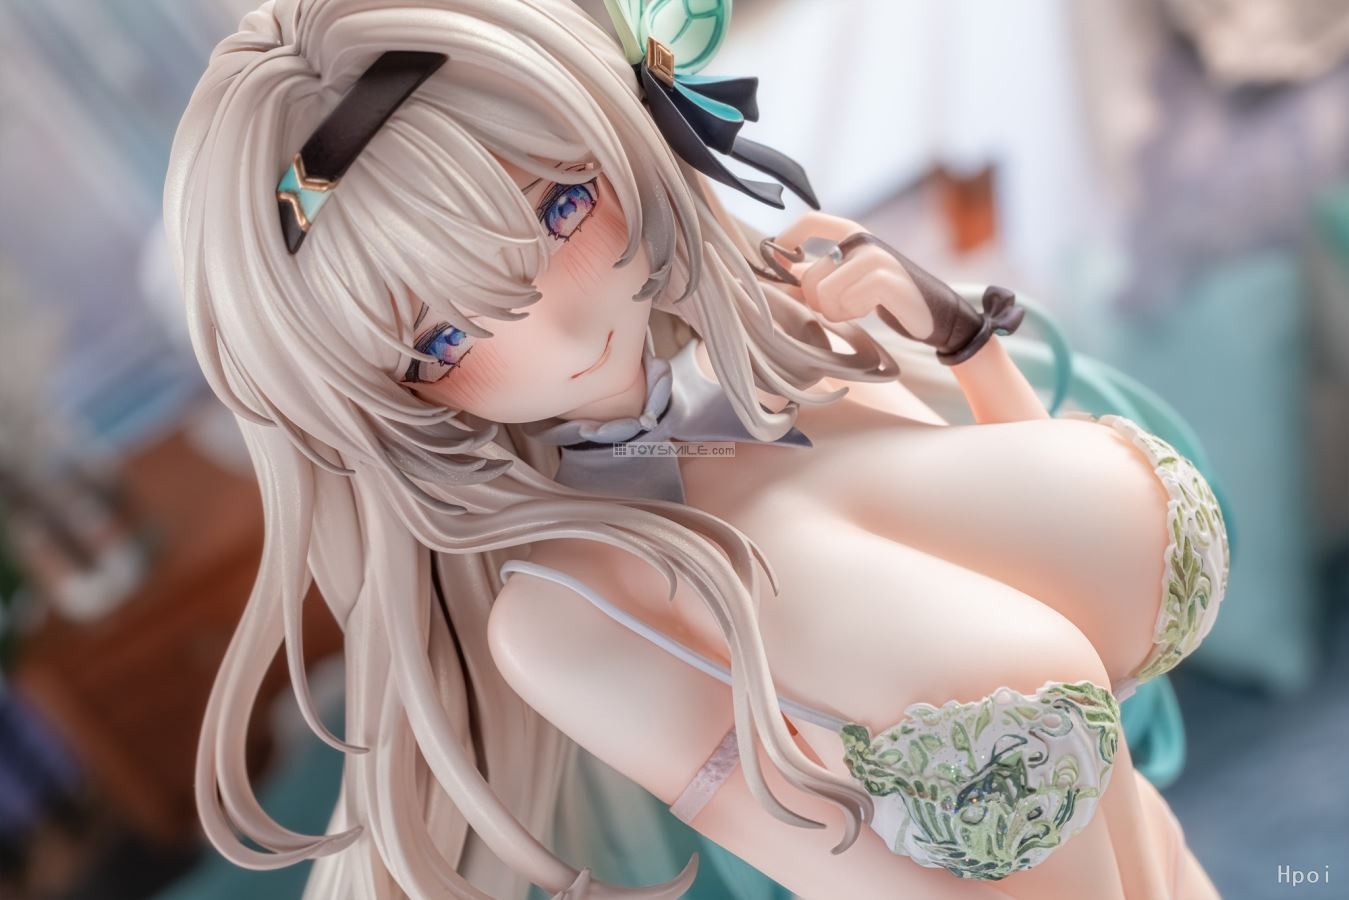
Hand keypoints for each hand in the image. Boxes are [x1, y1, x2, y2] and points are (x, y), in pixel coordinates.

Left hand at [772, 212, 935, 340]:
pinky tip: (871, 310)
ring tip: (856, 308)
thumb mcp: (850, 281)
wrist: (935, 313)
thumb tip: (783, 277)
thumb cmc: (887, 296)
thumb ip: (819, 276)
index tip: (778, 258)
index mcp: (853, 234)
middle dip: (816, 301)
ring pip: (825, 292)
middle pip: (810, 275)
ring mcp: (877, 257)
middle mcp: (863, 240)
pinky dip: (853, 313)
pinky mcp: (887, 279)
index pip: (812, 221)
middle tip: (837, 308)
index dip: (787, 238)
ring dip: (836, 310)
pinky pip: (847, 301)